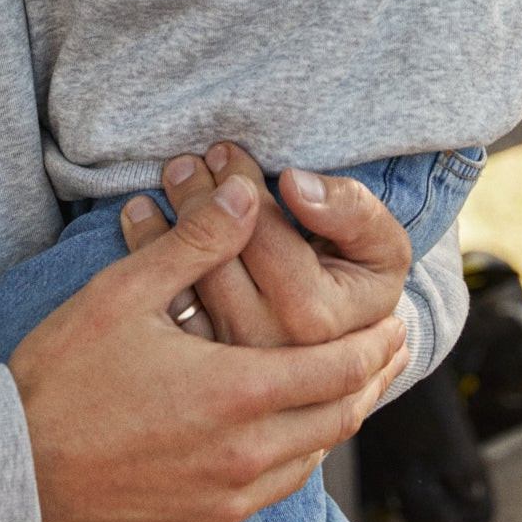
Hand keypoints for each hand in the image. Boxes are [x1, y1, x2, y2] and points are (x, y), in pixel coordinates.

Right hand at [9, 173, 408, 521]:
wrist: (8, 473)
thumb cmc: (61, 375)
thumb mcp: (123, 291)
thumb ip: (195, 241)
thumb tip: (247, 192)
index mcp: (235, 393)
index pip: (335, 369)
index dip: (373, 345)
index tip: (396, 322)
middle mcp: (244, 460)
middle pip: (337, 420)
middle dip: (370, 381)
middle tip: (390, 350)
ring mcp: (224, 505)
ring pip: (307, 462)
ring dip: (334, 423)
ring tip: (348, 391)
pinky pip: (267, 497)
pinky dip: (289, 463)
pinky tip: (281, 442)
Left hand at [120, 142, 411, 350]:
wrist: (348, 344)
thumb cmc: (361, 279)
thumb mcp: (380, 244)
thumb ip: (352, 210)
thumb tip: (294, 186)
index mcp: (318, 317)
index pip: (263, 236)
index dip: (239, 185)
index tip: (226, 152)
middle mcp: (270, 349)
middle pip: (217, 257)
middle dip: (197, 195)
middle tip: (189, 160)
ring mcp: (232, 366)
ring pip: (183, 281)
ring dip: (168, 220)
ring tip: (172, 177)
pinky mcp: (201, 370)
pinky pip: (162, 305)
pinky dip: (146, 253)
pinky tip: (141, 215)